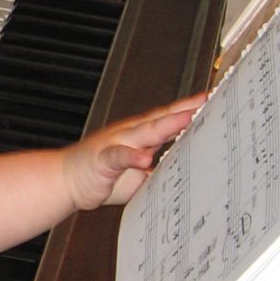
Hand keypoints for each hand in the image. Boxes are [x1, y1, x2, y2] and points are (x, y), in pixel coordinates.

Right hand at [64, 96, 205, 211]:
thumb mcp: (140, 175)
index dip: (191, 110)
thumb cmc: (103, 176)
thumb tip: (187, 171)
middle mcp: (131, 134)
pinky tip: (145, 158)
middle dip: (185, 109)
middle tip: (207, 100)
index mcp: (142, 136)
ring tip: (185, 119)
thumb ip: (161, 170)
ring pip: (144, 131)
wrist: (66, 180)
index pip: (170, 119)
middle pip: (162, 118)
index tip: (213, 100)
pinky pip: (119, 156)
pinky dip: (133, 156)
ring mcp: (116, 143)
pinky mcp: (103, 159)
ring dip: (165, 124)